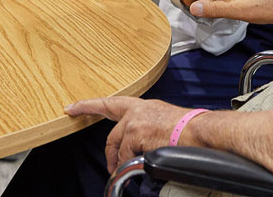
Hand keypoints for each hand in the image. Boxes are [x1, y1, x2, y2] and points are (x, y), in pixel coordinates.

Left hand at [65, 96, 190, 171]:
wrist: (200, 131)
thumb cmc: (189, 129)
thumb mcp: (165, 122)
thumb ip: (148, 127)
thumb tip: (142, 144)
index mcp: (144, 106)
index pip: (111, 104)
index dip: (88, 105)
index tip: (72, 107)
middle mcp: (137, 110)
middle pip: (111, 135)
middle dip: (110, 154)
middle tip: (111, 166)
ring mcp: (134, 121)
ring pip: (118, 148)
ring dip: (122, 162)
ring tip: (135, 169)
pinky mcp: (135, 133)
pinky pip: (125, 156)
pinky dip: (131, 164)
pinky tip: (143, 163)